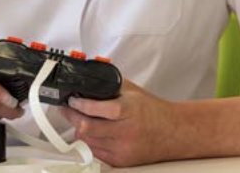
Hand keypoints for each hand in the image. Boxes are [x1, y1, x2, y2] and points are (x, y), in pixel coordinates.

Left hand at [61, 78, 176, 166]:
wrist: (173, 132)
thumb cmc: (152, 111)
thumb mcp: (131, 90)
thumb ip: (109, 83)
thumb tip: (87, 78)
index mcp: (128, 110)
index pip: (97, 109)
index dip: (80, 105)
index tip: (72, 100)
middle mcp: (125, 132)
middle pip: (88, 128)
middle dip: (72, 116)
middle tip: (67, 109)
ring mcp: (123, 149)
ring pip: (88, 142)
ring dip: (79, 130)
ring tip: (78, 119)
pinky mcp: (121, 161)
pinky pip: (96, 153)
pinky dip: (89, 142)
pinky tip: (90, 133)